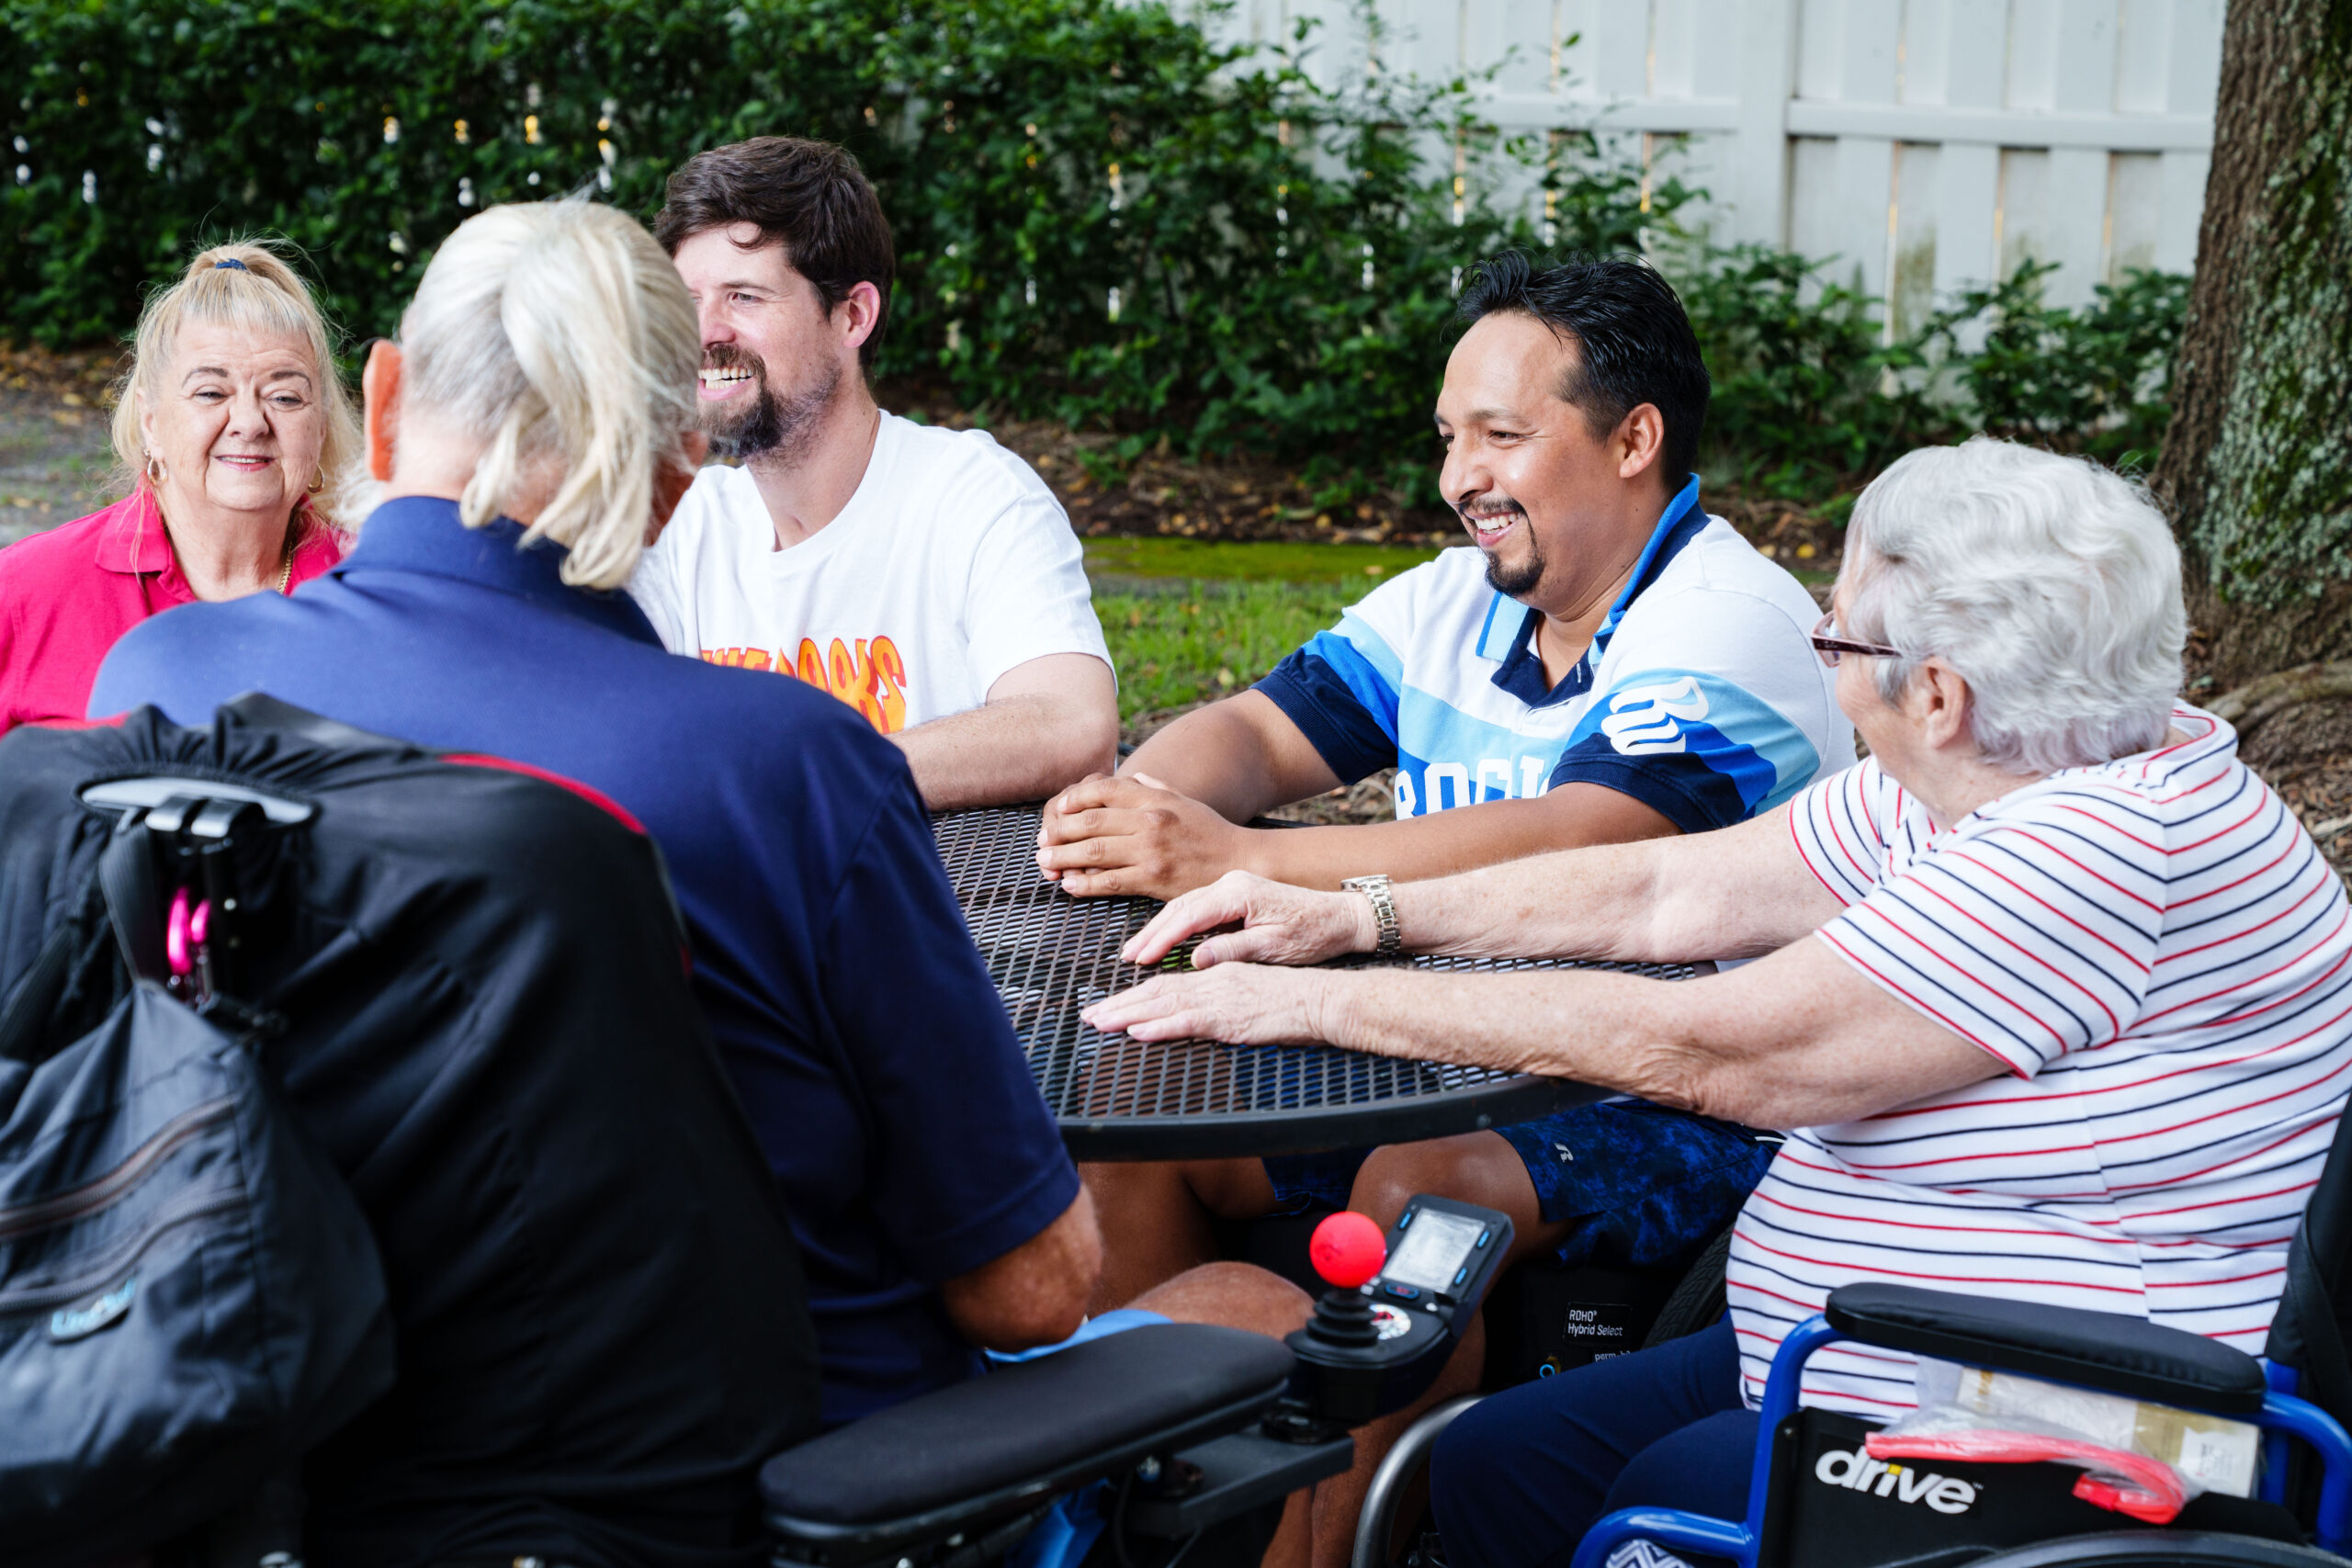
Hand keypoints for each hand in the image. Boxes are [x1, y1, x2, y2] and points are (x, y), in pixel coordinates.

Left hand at [1037, 772, 1250, 899]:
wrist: (1241, 861)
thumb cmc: (1209, 831)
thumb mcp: (1183, 801)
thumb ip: (1155, 788)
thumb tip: (1131, 780)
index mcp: (1153, 799)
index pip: (1102, 790)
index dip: (1072, 800)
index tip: (1057, 810)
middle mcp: (1150, 821)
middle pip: (1090, 822)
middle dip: (1059, 831)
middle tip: (1041, 841)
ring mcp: (1151, 851)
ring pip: (1094, 852)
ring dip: (1063, 857)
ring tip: (1044, 862)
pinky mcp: (1155, 880)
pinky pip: (1111, 882)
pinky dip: (1085, 883)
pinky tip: (1070, 885)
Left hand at [1081, 963, 1340, 1044]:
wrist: (1324, 1000)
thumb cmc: (1294, 999)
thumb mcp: (1251, 991)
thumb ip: (1222, 997)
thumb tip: (1195, 1009)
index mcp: (1217, 973)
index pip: (1167, 983)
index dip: (1134, 995)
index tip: (1109, 1006)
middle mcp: (1213, 981)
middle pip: (1156, 991)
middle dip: (1119, 1004)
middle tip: (1089, 1016)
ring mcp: (1221, 999)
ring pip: (1164, 1004)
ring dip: (1127, 1015)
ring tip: (1099, 1023)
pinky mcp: (1231, 1018)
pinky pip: (1188, 1021)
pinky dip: (1160, 1026)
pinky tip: (1138, 1033)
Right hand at [1121, 869, 1374, 968]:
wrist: (1341, 916)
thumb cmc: (1313, 933)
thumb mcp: (1274, 947)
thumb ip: (1233, 950)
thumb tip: (1196, 960)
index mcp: (1239, 893)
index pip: (1188, 916)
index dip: (1161, 939)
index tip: (1140, 959)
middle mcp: (1231, 882)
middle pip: (1179, 907)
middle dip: (1151, 933)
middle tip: (1128, 957)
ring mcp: (1232, 884)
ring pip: (1184, 904)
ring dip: (1160, 927)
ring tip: (1138, 950)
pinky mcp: (1235, 891)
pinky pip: (1197, 905)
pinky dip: (1177, 922)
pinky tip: (1164, 937)